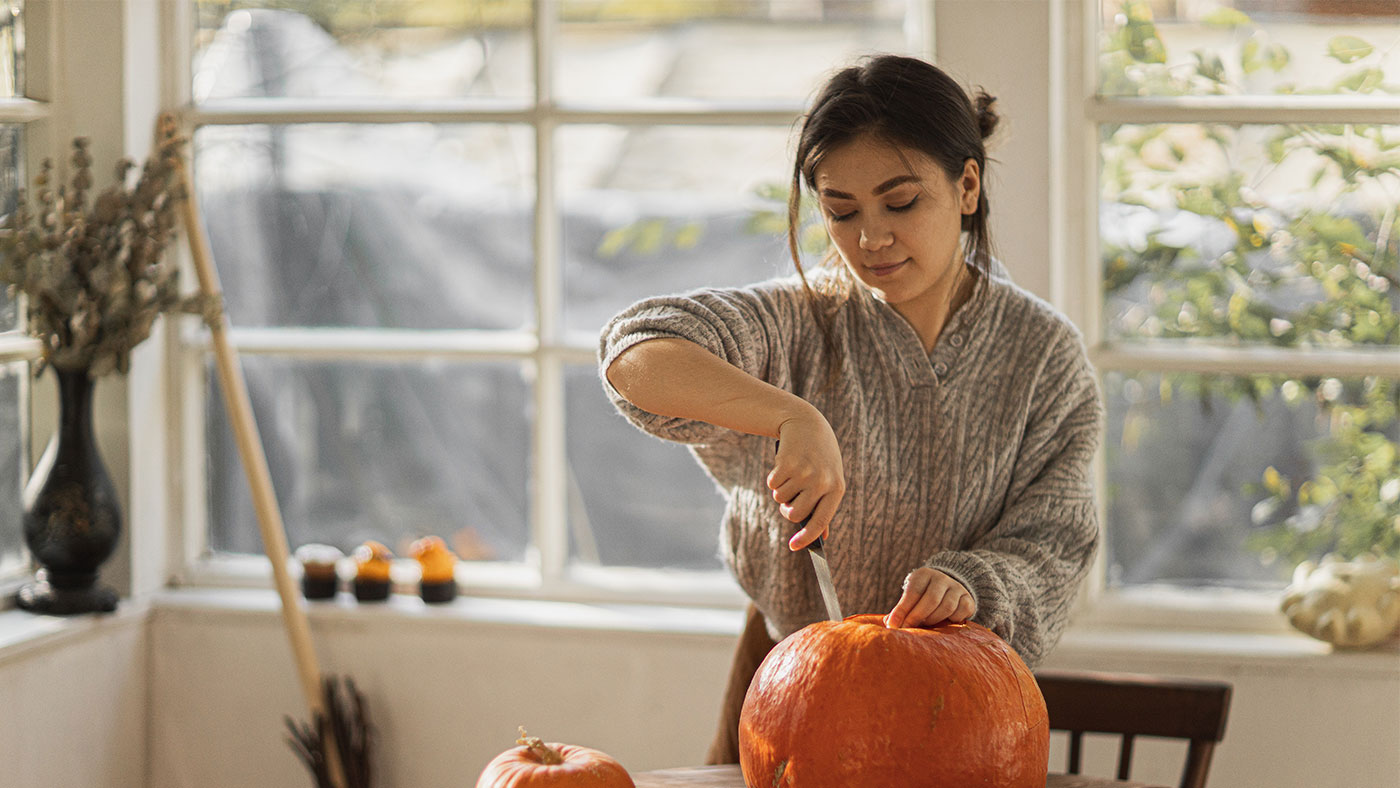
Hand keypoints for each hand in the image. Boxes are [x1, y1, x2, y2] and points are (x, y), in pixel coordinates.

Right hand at [768, 411, 843, 550]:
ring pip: (781, 498)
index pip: (821, 521)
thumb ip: (824, 507)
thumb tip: (821, 537)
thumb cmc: (820, 458)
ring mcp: (803, 473)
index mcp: (836, 488)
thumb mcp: (829, 479)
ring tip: (791, 475)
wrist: (806, 424)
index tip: (794, 547)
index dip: (807, 537)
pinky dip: (774, 479)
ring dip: (781, 491)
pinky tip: (783, 466)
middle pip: (795, 514)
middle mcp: (821, 482)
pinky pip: (772, 485)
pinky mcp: (786, 464)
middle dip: (787, 511)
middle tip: (788, 501)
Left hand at [884, 568, 975, 628]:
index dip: (902, 610)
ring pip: (946, 607)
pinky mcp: (968, 600)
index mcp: (923, 575)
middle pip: (931, 600)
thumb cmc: (922, 597)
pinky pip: (959, 614)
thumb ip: (901, 609)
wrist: (949, 589)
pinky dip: (950, 621)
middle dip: (917, 617)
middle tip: (907, 630)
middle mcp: (941, 578)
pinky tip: (943, 623)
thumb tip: (889, 624)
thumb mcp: (911, 597)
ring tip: (925, 626)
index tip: (893, 625)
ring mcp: (957, 588)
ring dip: (933, 620)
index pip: (912, 592)